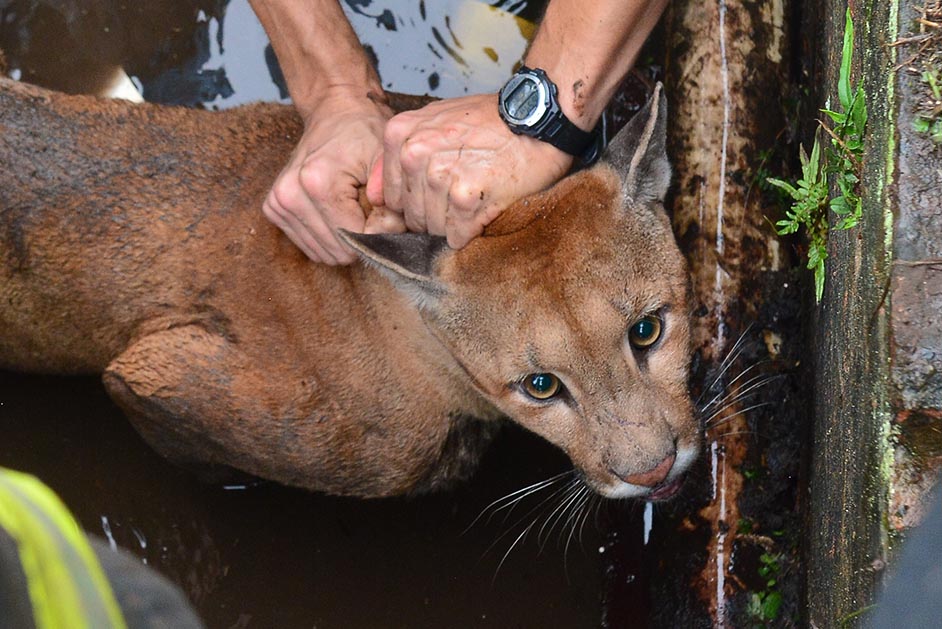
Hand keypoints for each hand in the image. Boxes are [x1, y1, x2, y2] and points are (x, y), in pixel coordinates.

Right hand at [261, 89, 404, 263]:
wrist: (334, 112)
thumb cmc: (364, 134)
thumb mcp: (386, 161)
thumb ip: (393, 203)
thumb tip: (390, 239)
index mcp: (317, 182)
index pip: (357, 240)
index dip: (379, 231)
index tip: (384, 209)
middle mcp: (290, 195)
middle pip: (339, 251)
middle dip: (361, 236)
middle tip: (368, 206)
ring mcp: (277, 203)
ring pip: (325, 254)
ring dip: (345, 237)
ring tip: (351, 205)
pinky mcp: (273, 209)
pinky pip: (311, 247)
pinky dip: (329, 235)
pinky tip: (335, 209)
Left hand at [366, 94, 573, 248]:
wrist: (537, 116)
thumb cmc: (490, 120)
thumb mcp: (436, 120)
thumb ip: (398, 154)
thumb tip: (374, 196)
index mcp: (401, 135)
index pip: (392, 196)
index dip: (418, 201)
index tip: (442, 190)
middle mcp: (415, 154)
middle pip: (413, 215)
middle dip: (437, 215)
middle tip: (465, 195)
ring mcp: (439, 176)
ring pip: (434, 229)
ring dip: (456, 224)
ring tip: (477, 199)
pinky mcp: (466, 198)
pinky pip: (458, 236)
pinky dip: (472, 232)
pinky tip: (486, 209)